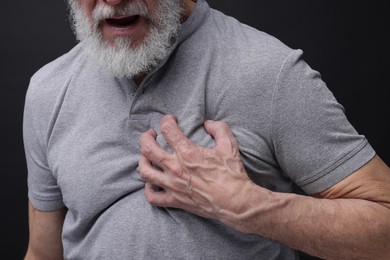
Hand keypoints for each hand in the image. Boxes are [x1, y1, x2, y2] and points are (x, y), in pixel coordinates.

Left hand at [139, 115, 256, 224]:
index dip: (167, 120)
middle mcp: (176, 168)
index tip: (171, 120)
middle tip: (151, 134)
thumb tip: (208, 123)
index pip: (167, 129)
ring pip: (145, 171)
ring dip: (142, 161)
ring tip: (147, 156)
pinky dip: (148, 189)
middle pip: (148, 149)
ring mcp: (173, 185)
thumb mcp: (229, 145)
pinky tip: (152, 183)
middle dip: (146, 137)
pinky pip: (152, 197)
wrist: (235, 202)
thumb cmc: (232, 174)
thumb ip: (218, 128)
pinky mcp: (175, 200)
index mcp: (188, 152)